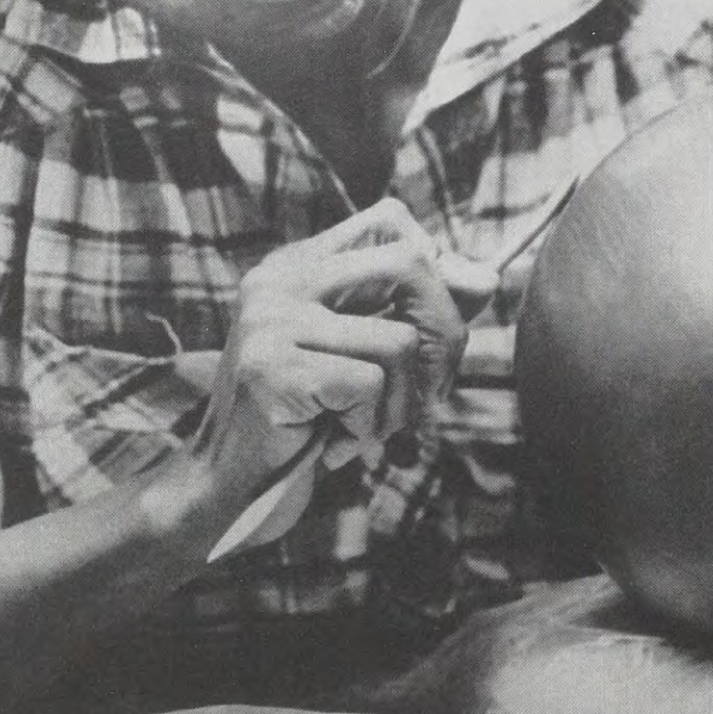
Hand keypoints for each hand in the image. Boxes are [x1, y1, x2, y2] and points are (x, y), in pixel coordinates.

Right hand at [183, 198, 467, 552]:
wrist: (226, 493)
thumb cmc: (306, 424)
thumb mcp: (368, 359)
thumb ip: (421, 314)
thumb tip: (486, 279)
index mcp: (299, 265)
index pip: (391, 220)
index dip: (433, 270)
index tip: (428, 330)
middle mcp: (281, 278)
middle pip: (411, 263)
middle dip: (443, 336)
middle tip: (427, 394)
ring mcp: (271, 318)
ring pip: (400, 340)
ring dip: (401, 405)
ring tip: (364, 429)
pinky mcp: (273, 366)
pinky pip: (369, 385)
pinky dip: (367, 428)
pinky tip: (332, 446)